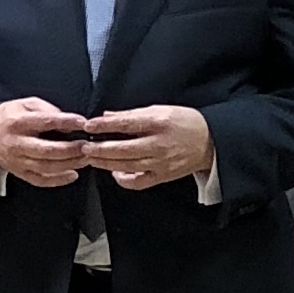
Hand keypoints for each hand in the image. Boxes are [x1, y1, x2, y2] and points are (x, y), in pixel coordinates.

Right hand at [0, 97, 94, 188]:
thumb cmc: (10, 118)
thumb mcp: (25, 104)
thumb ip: (46, 109)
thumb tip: (67, 121)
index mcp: (18, 123)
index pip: (45, 121)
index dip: (65, 121)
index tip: (82, 122)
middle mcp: (18, 144)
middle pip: (47, 150)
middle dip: (70, 149)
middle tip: (87, 146)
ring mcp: (18, 161)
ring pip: (46, 167)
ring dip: (69, 164)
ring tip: (85, 159)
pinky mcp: (20, 173)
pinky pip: (40, 180)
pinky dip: (58, 180)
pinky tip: (73, 175)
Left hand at [80, 105, 215, 190]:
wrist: (210, 142)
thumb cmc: (185, 122)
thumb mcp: (161, 110)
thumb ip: (133, 114)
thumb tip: (108, 116)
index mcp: (158, 123)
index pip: (126, 124)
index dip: (105, 126)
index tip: (89, 126)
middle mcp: (158, 145)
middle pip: (123, 149)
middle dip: (100, 149)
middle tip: (84, 147)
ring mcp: (160, 163)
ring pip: (126, 166)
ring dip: (106, 163)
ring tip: (91, 158)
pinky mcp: (162, 176)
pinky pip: (138, 182)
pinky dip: (124, 179)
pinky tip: (114, 173)